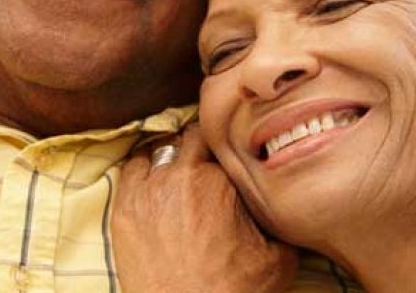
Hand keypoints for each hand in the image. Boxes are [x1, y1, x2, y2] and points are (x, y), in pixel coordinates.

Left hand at [113, 124, 297, 292]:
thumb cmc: (233, 291)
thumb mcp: (279, 257)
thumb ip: (282, 221)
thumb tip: (292, 206)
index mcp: (222, 180)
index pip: (224, 139)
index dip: (230, 146)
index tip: (233, 156)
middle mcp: (182, 176)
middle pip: (190, 137)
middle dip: (201, 148)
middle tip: (208, 165)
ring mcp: (147, 191)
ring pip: (157, 150)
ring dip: (169, 158)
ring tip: (180, 177)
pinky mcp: (123, 211)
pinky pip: (129, 171)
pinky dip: (142, 173)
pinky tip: (154, 187)